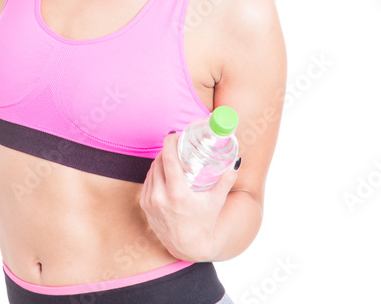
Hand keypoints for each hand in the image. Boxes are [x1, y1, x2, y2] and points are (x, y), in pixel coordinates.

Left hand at [138, 132, 237, 262]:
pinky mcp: (144, 204)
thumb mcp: (216, 201)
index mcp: (177, 194)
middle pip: (159, 162)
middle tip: (176, 144)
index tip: (174, 134)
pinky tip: (162, 170)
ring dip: (159, 161)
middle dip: (166, 150)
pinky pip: (147, 181)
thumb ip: (226, 180)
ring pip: (151, 170)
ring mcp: (150, 201)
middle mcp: (160, 197)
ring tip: (170, 156)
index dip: (169, 143)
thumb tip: (236, 160)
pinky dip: (154, 173)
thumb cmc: (204, 222)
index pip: (168, 160)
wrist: (188, 246)